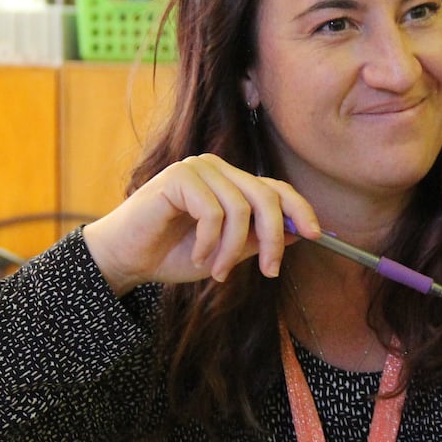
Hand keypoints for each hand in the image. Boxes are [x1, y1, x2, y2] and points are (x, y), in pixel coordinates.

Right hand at [81, 154, 317, 295]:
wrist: (126, 259)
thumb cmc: (173, 254)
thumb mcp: (226, 252)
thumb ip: (257, 239)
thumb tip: (298, 232)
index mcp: (231, 181)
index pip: (276, 187)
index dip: (299, 209)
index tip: (315, 235)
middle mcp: (217, 168)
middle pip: (265, 196)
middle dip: (273, 238)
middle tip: (270, 272)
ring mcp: (197, 168)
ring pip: (240, 208)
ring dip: (233, 250)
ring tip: (218, 273)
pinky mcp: (178, 177)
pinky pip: (212, 212)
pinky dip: (209, 242)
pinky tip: (196, 257)